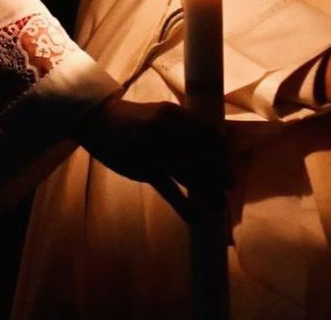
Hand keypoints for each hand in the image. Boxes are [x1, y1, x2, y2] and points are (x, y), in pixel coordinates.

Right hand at [73, 91, 230, 220]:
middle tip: (231, 184)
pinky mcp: (143, 169)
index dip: (222, 150)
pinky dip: (184, 205)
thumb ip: (186, 127)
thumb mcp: (163, 114)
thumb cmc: (137, 118)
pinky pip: (168, 190)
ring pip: (187, 173)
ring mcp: (153, 150)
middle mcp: (166, 129)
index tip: (229, 161)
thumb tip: (216, 143)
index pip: (208, 133)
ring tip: (220, 203)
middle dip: (218, 172)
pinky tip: (198, 216)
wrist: (100, 120)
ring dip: (207, 189)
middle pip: (201, 155)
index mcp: (175, 113)